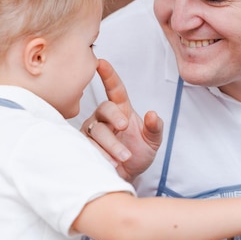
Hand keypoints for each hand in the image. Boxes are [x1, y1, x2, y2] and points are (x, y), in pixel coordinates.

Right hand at [82, 59, 162, 180]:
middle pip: (104, 108)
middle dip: (115, 117)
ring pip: (96, 130)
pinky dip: (102, 155)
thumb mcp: (153, 141)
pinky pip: (89, 146)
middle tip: (124, 128)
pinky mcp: (85, 146)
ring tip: (124, 157)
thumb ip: (155, 128)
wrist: (128, 176)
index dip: (108, 75)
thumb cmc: (139, 154)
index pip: (114, 88)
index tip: (101, 62)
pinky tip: (112, 163)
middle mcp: (104, 117)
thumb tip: (153, 114)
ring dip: (112, 144)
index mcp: (122, 109)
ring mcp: (93, 130)